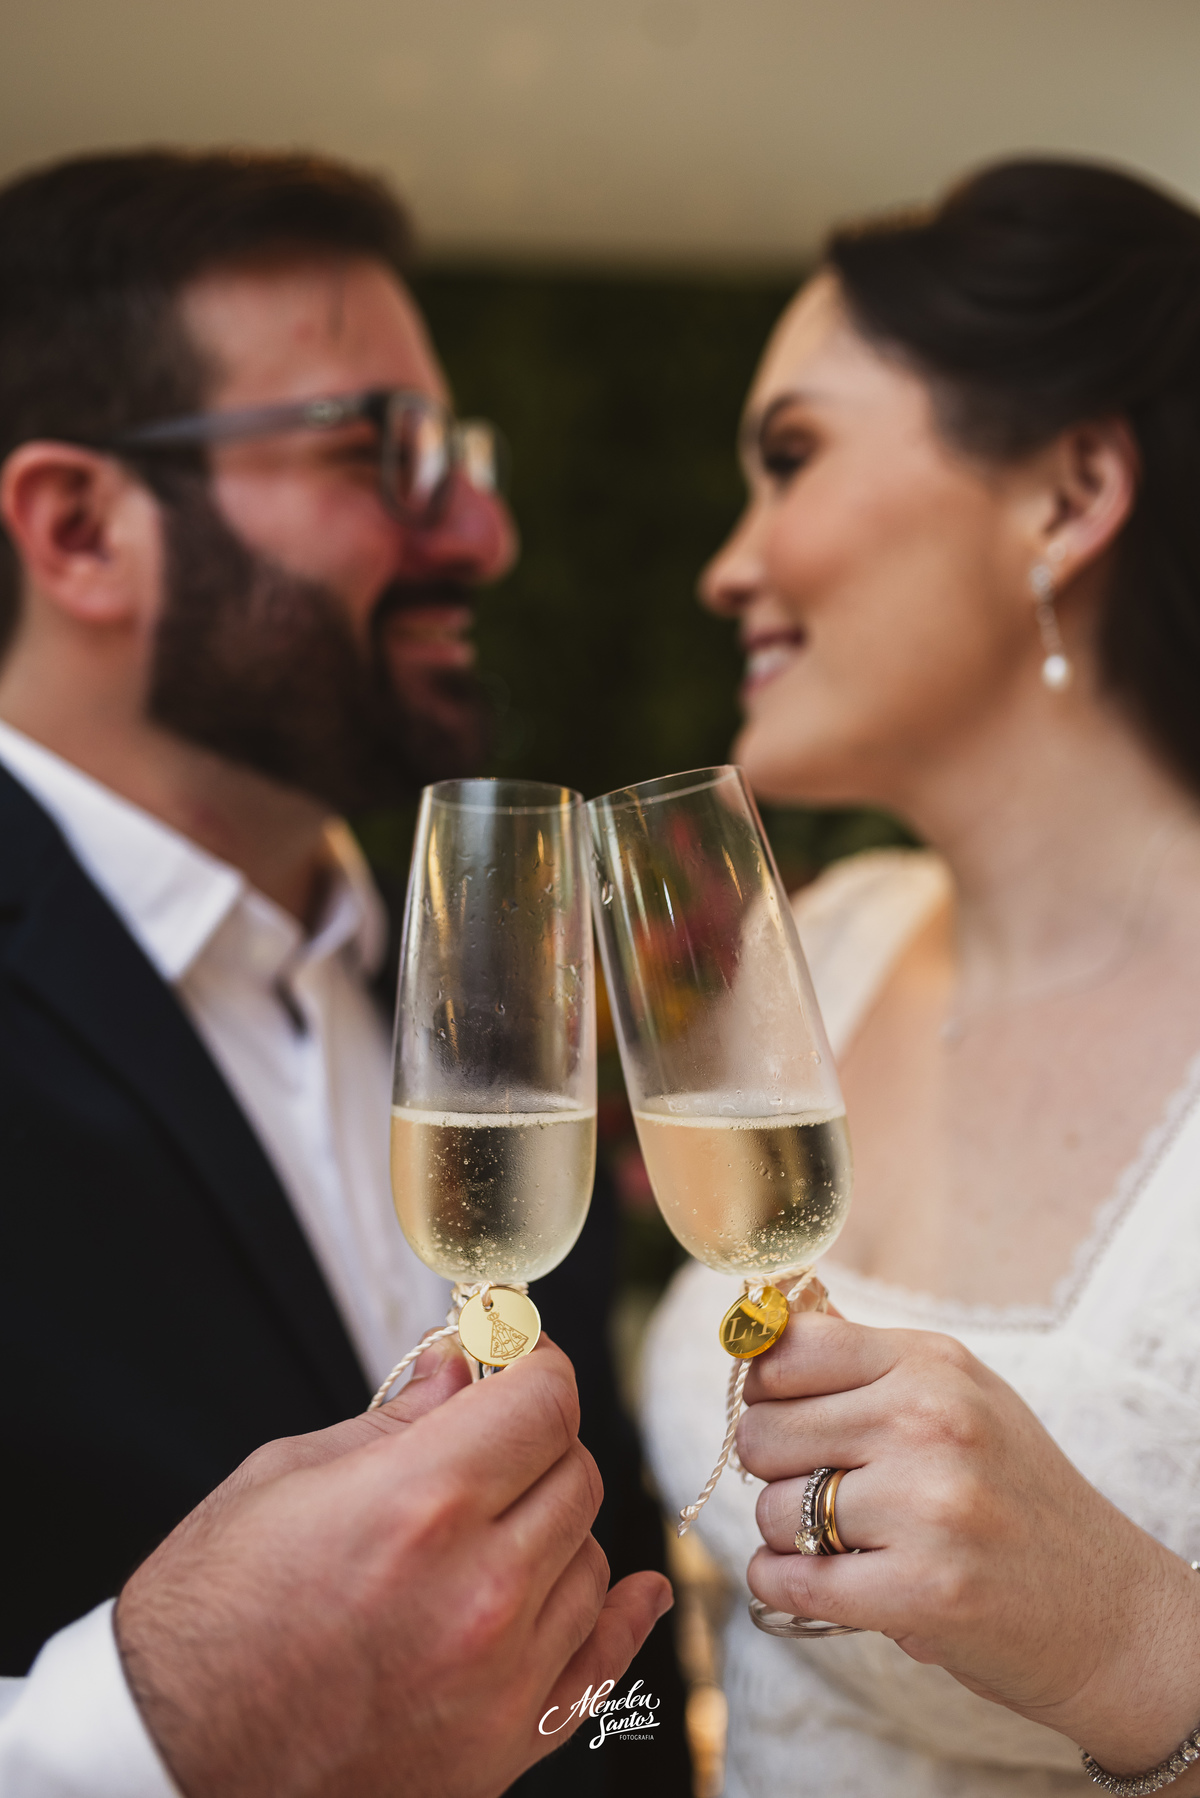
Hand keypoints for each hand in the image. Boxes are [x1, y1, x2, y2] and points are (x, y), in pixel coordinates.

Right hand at [116, 1337, 671, 1797]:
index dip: (534, 1364)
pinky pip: (601, 1664)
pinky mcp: (504, 1747)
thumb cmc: (207, 1614)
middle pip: (575, 1472)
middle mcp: (481, 1588)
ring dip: (553, 1527)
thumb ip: (393, 1421)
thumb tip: (460, 1364)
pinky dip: (621, 1618)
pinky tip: (634, 1590)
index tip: (517, 1360)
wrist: (170, 1765)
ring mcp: (501, 1677)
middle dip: (537, 1440)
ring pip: (589, 1558)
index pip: (546, 1400)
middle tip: (492, 1438)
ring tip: (490, 1527)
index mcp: (422, 1502)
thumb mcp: (284, 1480)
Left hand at [739, 1312, 1199, 1781]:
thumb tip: (760, 1338)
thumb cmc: (1016, 1499)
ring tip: (850, 1542)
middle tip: (823, 1488)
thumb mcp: (961, 1399)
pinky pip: (785, 1579)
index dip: (767, 1387)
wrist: (1109, 1611)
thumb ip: (866, 1369)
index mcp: (932, 1364)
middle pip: (764, 1430)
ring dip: (790, 1537)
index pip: (789, 1347)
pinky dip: (783, 1587)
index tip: (784, 1412)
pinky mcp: (922, 1591)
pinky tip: (823, 1583)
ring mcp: (928, 1506)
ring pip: (772, 1509)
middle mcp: (929, 1421)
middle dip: (776, 1467)